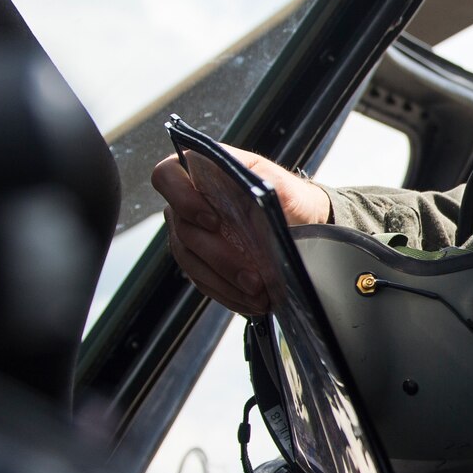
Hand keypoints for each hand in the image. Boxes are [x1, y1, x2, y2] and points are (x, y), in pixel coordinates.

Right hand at [151, 145, 331, 315]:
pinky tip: (250, 301)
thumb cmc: (289, 196)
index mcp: (201, 171)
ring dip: (225, 283)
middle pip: (184, 231)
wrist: (303, 223)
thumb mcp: (279, 181)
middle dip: (220, 259)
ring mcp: (192, 234)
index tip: (213, 221)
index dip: (183, 199)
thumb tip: (249, 193)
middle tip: (253, 279)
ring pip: (191, 262)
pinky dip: (228, 294)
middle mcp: (188, 203)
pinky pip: (203, 281)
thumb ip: (259, 181)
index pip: (168, 177)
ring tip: (258, 295)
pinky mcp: (201, 261)